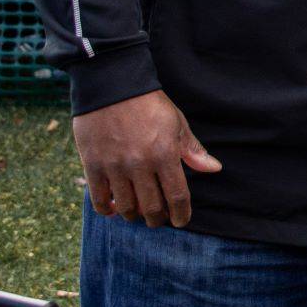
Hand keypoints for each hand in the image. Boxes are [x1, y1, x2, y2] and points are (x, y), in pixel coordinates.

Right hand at [73, 89, 221, 227]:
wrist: (111, 84)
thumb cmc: (149, 104)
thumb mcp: (177, 123)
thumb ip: (192, 150)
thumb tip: (214, 169)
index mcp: (165, 154)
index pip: (177, 197)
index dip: (181, 214)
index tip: (181, 221)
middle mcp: (140, 164)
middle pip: (151, 208)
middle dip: (157, 219)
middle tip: (158, 219)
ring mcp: (115, 166)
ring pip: (126, 207)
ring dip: (134, 215)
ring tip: (138, 212)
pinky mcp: (92, 165)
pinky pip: (100, 199)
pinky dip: (107, 209)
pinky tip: (114, 208)